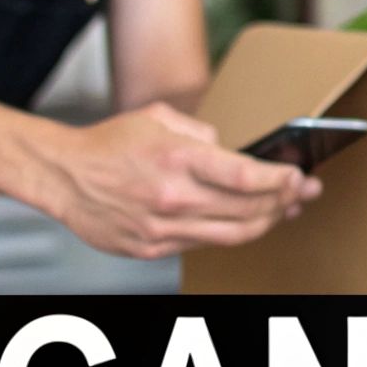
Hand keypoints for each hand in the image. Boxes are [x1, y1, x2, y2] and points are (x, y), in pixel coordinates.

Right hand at [39, 102, 322, 258]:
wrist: (62, 175)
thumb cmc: (109, 143)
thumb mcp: (158, 117)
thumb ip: (201, 132)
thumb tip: (230, 151)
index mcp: (177, 158)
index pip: (246, 176)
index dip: (281, 180)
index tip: (298, 175)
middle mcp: (173, 197)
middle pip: (248, 210)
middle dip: (284, 201)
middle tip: (305, 193)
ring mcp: (162, 228)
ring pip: (232, 235)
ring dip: (265, 223)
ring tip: (285, 211)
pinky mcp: (152, 248)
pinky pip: (203, 244)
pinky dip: (229, 233)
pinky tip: (244, 222)